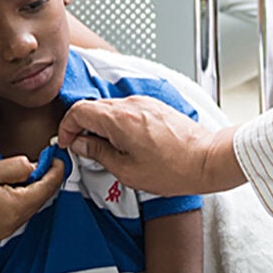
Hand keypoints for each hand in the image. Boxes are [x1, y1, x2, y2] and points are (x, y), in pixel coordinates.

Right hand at [0, 156, 63, 240]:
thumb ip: (18, 166)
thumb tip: (33, 166)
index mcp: (14, 208)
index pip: (46, 189)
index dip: (56, 172)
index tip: (59, 158)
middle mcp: (11, 225)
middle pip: (38, 201)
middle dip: (43, 181)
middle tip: (45, 161)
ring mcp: (0, 232)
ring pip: (25, 208)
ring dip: (29, 191)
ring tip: (25, 172)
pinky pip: (12, 215)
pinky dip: (16, 201)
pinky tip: (8, 187)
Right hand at [56, 96, 241, 195]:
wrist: (206, 160)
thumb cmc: (172, 169)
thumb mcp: (126, 170)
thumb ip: (98, 152)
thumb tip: (79, 143)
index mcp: (118, 119)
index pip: (78, 110)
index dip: (66, 126)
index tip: (67, 142)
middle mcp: (130, 104)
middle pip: (93, 107)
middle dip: (82, 126)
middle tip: (82, 148)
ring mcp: (144, 102)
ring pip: (110, 108)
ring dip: (101, 125)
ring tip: (106, 149)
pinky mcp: (155, 106)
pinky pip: (127, 110)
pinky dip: (118, 123)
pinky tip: (124, 142)